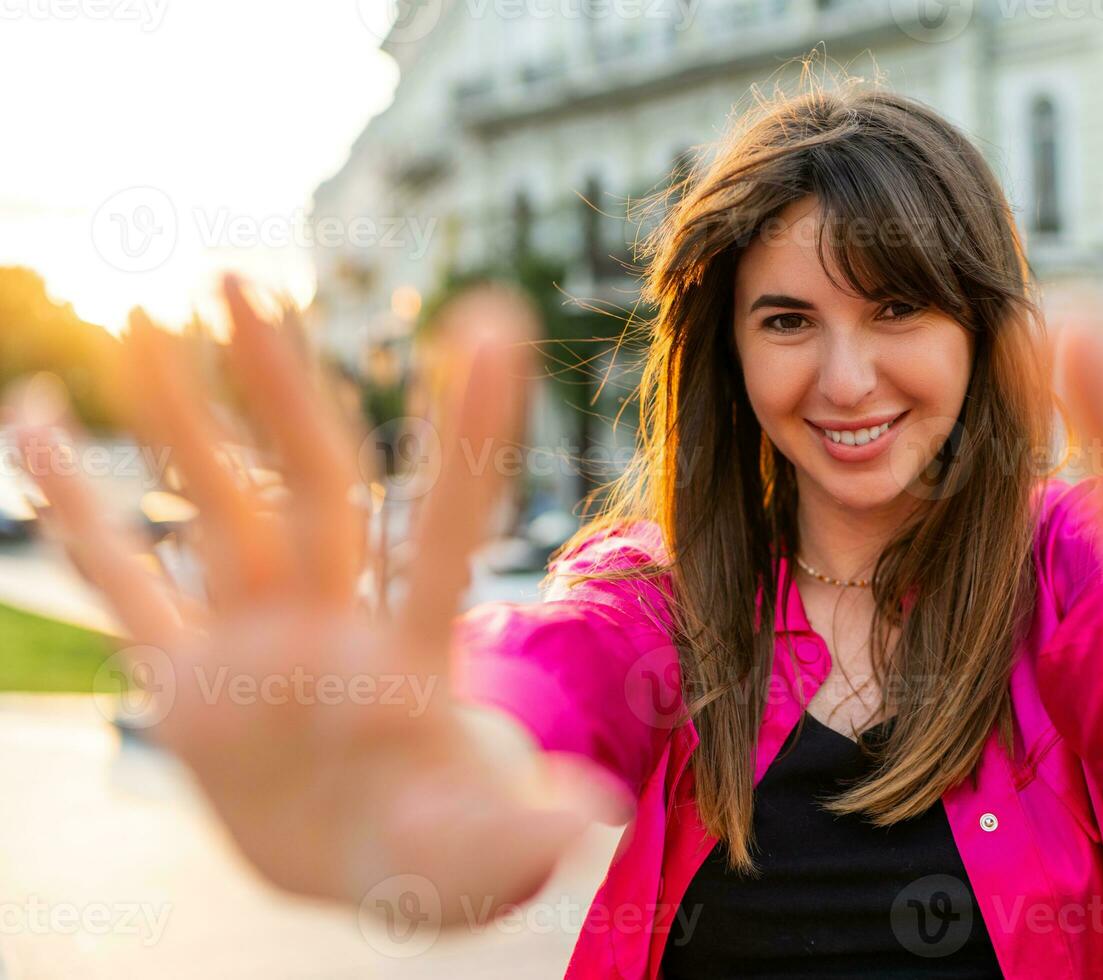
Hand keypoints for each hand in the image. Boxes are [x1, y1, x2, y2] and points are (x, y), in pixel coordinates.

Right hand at [10, 276, 612, 922]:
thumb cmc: (443, 854)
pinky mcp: (186, 683)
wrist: (368, 870)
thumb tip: (588, 823)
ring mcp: (255, 644)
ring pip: (216, 512)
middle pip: (313, 486)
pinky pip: (123, 583)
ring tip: (146, 322)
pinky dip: (80, 510)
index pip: (450, 523)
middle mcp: (334, 626)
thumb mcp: (478, 854)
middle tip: (241, 284)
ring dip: (180, 425)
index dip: (473, 433)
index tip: (496, 326)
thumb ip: (517, 832)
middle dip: (282, 391)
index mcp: (414, 657)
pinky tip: (40, 423)